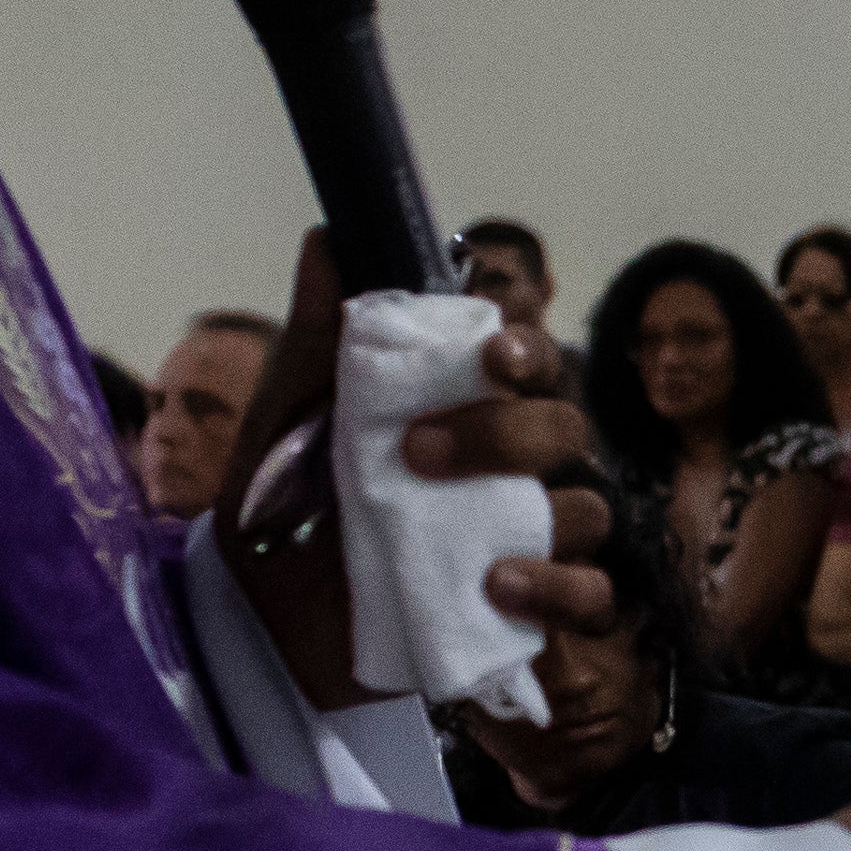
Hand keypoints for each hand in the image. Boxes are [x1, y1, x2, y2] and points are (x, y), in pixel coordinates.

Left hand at [223, 231, 610, 707]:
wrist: (259, 614)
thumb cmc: (284, 504)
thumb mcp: (290, 415)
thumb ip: (319, 334)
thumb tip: (328, 236)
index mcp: (467, 408)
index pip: (531, 364)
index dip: (529, 352)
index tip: (491, 356)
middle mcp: (511, 469)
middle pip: (566, 430)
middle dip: (509, 434)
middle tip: (420, 452)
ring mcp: (526, 537)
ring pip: (588, 509)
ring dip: (542, 516)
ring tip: (474, 546)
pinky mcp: (526, 609)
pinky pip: (591, 596)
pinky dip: (562, 590)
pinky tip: (503, 588)